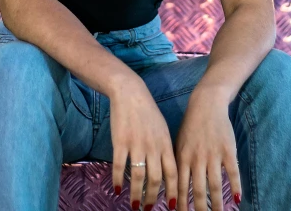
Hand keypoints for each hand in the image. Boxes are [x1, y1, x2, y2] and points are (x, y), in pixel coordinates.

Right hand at [109, 78, 177, 209]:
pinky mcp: (120, 142)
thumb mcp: (162, 129)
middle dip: (153, 198)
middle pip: (155, 179)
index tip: (172, 206)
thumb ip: (165, 150)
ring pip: (138, 176)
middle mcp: (153, 146)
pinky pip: (120, 166)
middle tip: (149, 209)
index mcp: (165, 143)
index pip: (172, 173)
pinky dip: (119, 180)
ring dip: (137, 194)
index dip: (173, 191)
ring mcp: (136, 144)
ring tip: (135, 205)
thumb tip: (166, 174)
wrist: (130, 92)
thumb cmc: (147, 112)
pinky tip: (117, 190)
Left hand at [174, 88, 241, 210]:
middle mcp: (197, 158)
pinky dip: (235, 187)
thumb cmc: (191, 125)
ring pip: (215, 185)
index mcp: (182, 156)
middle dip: (199, 209)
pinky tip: (237, 200)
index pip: (180, 186)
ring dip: (217, 204)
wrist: (207, 103)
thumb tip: (173, 186)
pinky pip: (232, 173)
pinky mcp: (228, 150)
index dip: (181, 203)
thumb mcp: (179, 142)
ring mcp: (213, 154)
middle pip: (198, 190)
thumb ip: (178, 163)